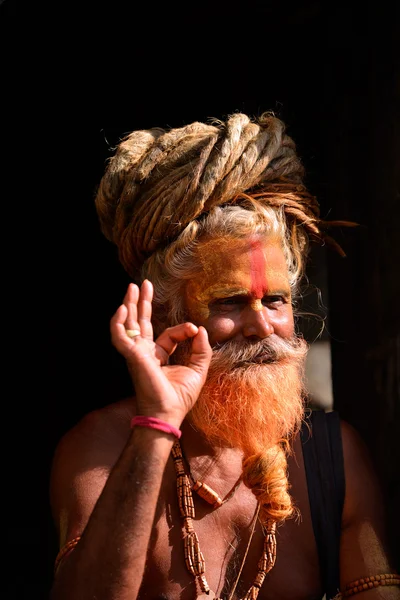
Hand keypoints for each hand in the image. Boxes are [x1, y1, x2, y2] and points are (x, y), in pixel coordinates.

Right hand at [110, 280, 211, 427]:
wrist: (168, 413)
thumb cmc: (180, 397)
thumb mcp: (198, 369)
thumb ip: (201, 349)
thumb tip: (201, 328)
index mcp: (158, 356)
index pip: (168, 334)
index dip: (183, 329)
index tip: (195, 330)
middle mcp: (144, 353)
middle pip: (141, 322)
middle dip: (142, 302)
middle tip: (143, 284)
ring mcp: (136, 353)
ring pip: (129, 324)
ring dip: (129, 305)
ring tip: (132, 287)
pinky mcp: (132, 356)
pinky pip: (119, 336)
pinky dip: (118, 323)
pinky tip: (121, 308)